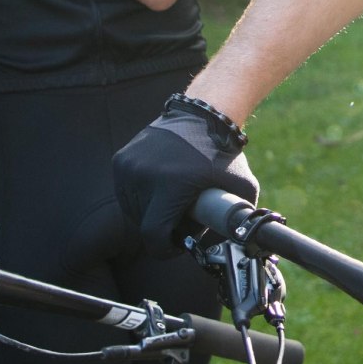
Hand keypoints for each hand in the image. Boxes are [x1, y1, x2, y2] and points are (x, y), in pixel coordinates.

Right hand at [112, 96, 257, 252]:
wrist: (203, 114)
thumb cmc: (224, 155)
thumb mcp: (242, 188)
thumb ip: (239, 219)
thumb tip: (235, 246)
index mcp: (170, 186)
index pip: (153, 234)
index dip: (165, 248)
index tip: (176, 246)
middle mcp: (143, 176)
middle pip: (144, 224)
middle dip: (162, 228)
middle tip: (182, 218)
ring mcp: (129, 166)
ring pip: (133, 210)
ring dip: (150, 212)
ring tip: (173, 201)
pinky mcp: (121, 160)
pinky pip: (126, 192)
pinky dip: (142, 196)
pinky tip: (161, 187)